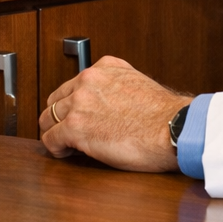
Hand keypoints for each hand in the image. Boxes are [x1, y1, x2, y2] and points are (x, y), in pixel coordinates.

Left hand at [37, 56, 192, 171]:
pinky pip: (50, 139)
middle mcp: (88, 79)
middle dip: (60, 118)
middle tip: (69, 134)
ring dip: (56, 133)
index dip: (73, 105)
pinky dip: (56, 149)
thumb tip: (109, 106)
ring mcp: (79, 102)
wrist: (173, 129)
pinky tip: (67, 154)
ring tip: (67, 146)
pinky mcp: (75, 126)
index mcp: (105, 67)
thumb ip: (118, 87)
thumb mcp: (139, 85)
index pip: (74, 84)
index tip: (78, 117)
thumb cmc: (165, 117)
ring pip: (48, 118)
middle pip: (56, 100)